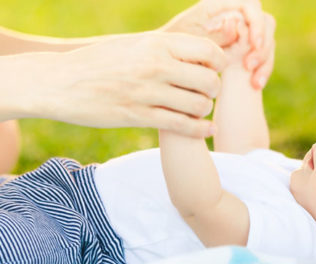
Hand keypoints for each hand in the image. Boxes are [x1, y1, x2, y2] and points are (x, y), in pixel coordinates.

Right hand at [14, 31, 226, 136]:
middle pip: (209, 81)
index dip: (218, 64)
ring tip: (197, 110)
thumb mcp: (134, 44)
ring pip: (199, 106)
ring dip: (204, 110)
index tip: (210, 71)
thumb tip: (198, 54)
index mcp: (157, 43)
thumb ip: (166, 48)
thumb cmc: (99, 61)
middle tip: (206, 93)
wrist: (59, 82)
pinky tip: (206, 130)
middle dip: (214, 90)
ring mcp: (147, 92)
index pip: (209, 52)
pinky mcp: (137, 116)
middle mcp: (155, 65)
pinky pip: (181, 126)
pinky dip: (200, 130)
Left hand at [162, 0, 273, 89]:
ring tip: (254, 83)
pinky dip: (263, 71)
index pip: (251, 4)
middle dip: (262, 46)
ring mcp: (243, 35)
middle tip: (248, 66)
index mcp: (219, 6)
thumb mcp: (190, 42)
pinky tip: (255, 85)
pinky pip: (263, 58)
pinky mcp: (246, 51)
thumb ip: (213, 33)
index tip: (254, 44)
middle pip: (265, 23)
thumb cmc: (173, 52)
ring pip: (268, 42)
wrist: (169, 69)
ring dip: (265, 62)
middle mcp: (235, 17)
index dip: (257, 23)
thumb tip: (236, 24)